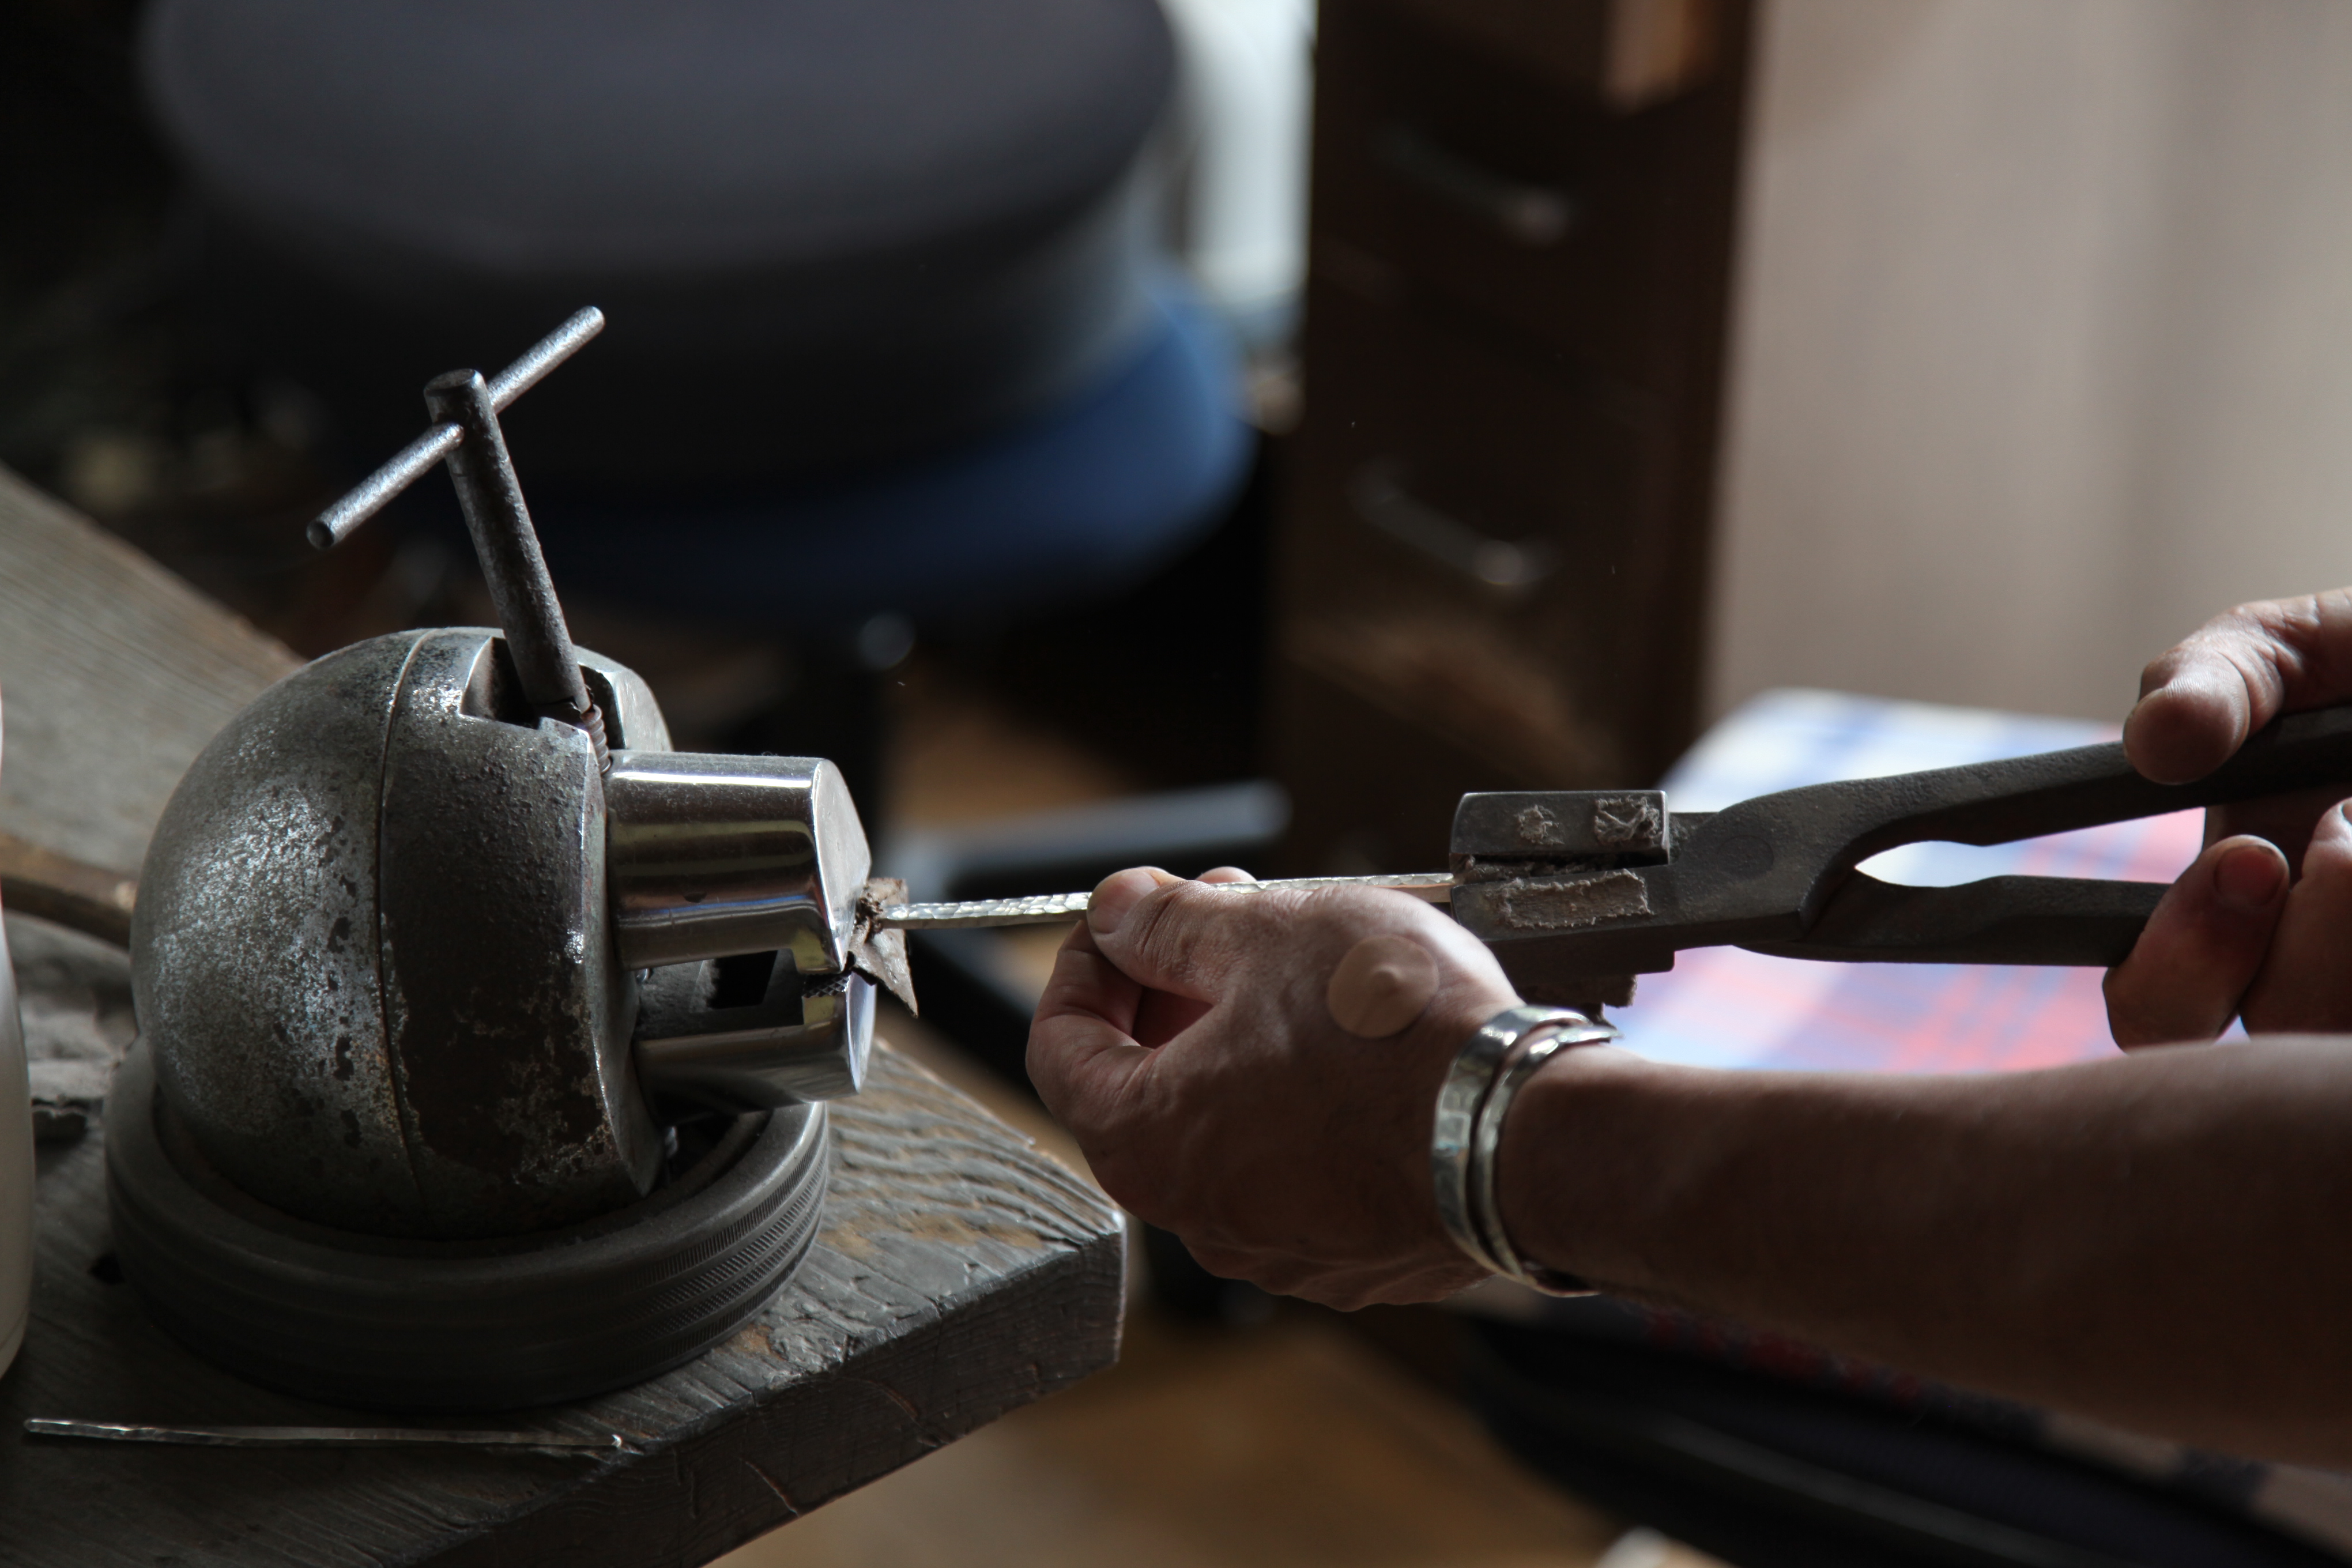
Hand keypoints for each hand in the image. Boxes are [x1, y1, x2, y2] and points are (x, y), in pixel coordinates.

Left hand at [1026, 866, 1520, 1307]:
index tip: (1126, 917)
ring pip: (1224, 1125)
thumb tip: (1117, 911)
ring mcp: (1276, 1247)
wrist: (1530, 1132)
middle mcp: (1194, 1215)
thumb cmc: (1395, 1035)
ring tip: (1302, 966)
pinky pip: (1296, 1167)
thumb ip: (1168, 922)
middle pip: (1142, 1086)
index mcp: (1143, 1140)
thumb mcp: (1264, 933)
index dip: (1086, 963)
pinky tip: (1354, 1044)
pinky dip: (1301, 1102)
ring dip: (1240, 1039)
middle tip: (1227, 915)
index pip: (1058, 1046)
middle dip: (1174, 987)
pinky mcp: (1350, 1256)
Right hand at [2106, 590, 2351, 1042]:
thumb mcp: (2281, 654)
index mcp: (2224, 921)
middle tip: (2344, 835)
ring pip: (2335, 1016)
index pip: (2161, 1012)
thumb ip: (2211, 684)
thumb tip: (2158, 741)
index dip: (2180, 969)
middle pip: (2278, 1025)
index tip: (2249, 860)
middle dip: (2313, 933)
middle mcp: (2303, 974)